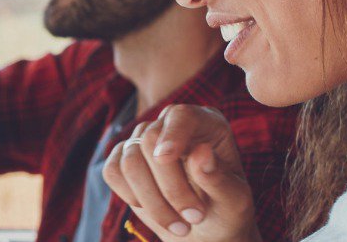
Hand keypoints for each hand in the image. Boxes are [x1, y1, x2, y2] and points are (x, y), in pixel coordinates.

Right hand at [102, 105, 260, 241]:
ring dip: (152, 201)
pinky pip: (113, 172)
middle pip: (150, 140)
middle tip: (194, 217)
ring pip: (130, 161)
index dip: (173, 134)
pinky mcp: (123, 160)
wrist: (204, 231)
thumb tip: (201, 152)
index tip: (166, 158)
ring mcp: (144, 141)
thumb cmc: (224, 211)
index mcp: (206, 124)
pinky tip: (155, 211)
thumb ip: (219, 178)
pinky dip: (131, 196)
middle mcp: (172, 126)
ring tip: (180, 226)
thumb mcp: (234, 200)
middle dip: (169, 187)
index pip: (181, 116)